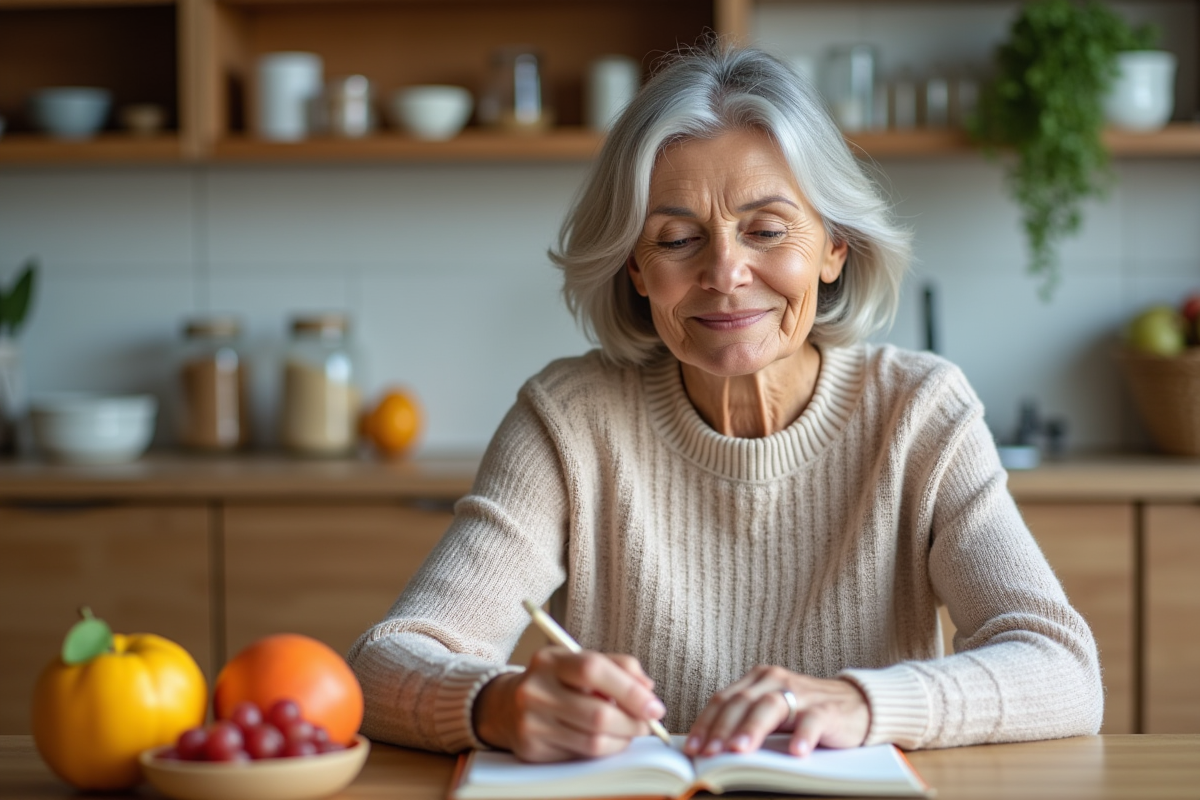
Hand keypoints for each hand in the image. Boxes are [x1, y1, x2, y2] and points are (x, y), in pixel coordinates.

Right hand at [472, 646, 666, 761]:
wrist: (506, 706)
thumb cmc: (555, 681)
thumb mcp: (580, 661)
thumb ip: (618, 666)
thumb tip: (648, 689)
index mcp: (549, 660)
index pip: (594, 670)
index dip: (630, 690)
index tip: (654, 705)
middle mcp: (535, 690)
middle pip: (598, 713)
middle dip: (633, 723)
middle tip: (647, 723)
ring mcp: (531, 722)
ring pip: (593, 741)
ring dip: (622, 740)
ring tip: (629, 731)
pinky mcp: (532, 749)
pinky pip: (580, 755)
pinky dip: (603, 751)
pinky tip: (606, 740)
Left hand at [684, 666, 869, 757]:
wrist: (857, 705)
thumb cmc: (805, 713)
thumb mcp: (771, 714)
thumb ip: (745, 723)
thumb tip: (708, 749)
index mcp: (758, 679)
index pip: (724, 699)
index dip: (705, 723)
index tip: (691, 748)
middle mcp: (776, 681)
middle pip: (742, 702)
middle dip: (722, 728)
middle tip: (708, 753)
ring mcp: (802, 693)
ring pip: (771, 706)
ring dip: (752, 729)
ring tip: (738, 750)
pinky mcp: (828, 709)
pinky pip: (813, 720)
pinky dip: (803, 735)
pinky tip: (795, 752)